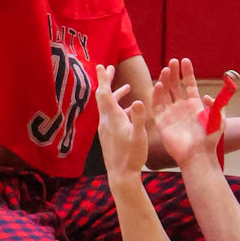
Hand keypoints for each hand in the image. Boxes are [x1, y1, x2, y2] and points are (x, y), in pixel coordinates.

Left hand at [95, 63, 148, 182]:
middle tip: (109, 68)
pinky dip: (118, 108)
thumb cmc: (132, 156)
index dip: (103, 78)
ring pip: (108, 106)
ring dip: (115, 95)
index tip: (101, 65)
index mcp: (113, 118)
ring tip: (126, 87)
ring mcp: (105, 128)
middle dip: (106, 81)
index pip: (104, 93)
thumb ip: (138, 117)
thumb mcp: (139, 136)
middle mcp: (106, 121)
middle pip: (103, 96)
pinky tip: (128, 111)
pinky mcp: (108, 135)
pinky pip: (111, 116)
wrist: (121, 175)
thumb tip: (137, 100)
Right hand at [150, 56, 220, 168]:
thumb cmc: (210, 139)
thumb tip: (208, 96)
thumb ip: (217, 105)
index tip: (185, 60)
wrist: (198, 154)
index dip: (187, 72)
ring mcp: (171, 113)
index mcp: (194, 105)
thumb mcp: (219, 119)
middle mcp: (181, 107)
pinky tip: (159, 84)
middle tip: (173, 61)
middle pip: (176, 86)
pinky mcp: (162, 121)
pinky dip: (157, 94)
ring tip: (166, 69)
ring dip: (165, 80)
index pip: (189, 84)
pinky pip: (157, 105)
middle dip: (174, 73)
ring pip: (165, 93)